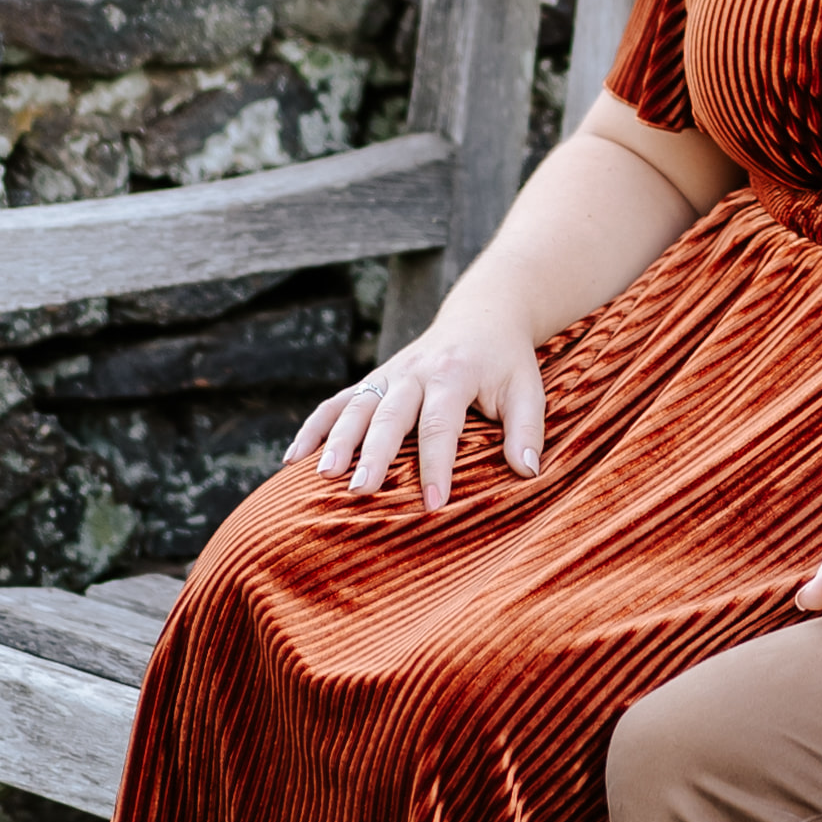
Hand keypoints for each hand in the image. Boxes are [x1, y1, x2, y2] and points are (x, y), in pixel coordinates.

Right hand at [292, 286, 544, 507]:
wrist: (481, 317)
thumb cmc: (506, 363)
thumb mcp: (528, 390)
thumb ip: (527, 430)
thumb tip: (528, 472)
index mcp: (454, 374)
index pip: (441, 424)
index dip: (436, 465)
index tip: (433, 504)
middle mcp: (415, 372)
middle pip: (390, 415)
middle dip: (374, 453)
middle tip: (360, 491)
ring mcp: (389, 374)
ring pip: (356, 406)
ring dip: (336, 439)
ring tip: (323, 474)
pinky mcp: (373, 379)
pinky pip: (337, 402)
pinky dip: (313, 427)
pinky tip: (293, 460)